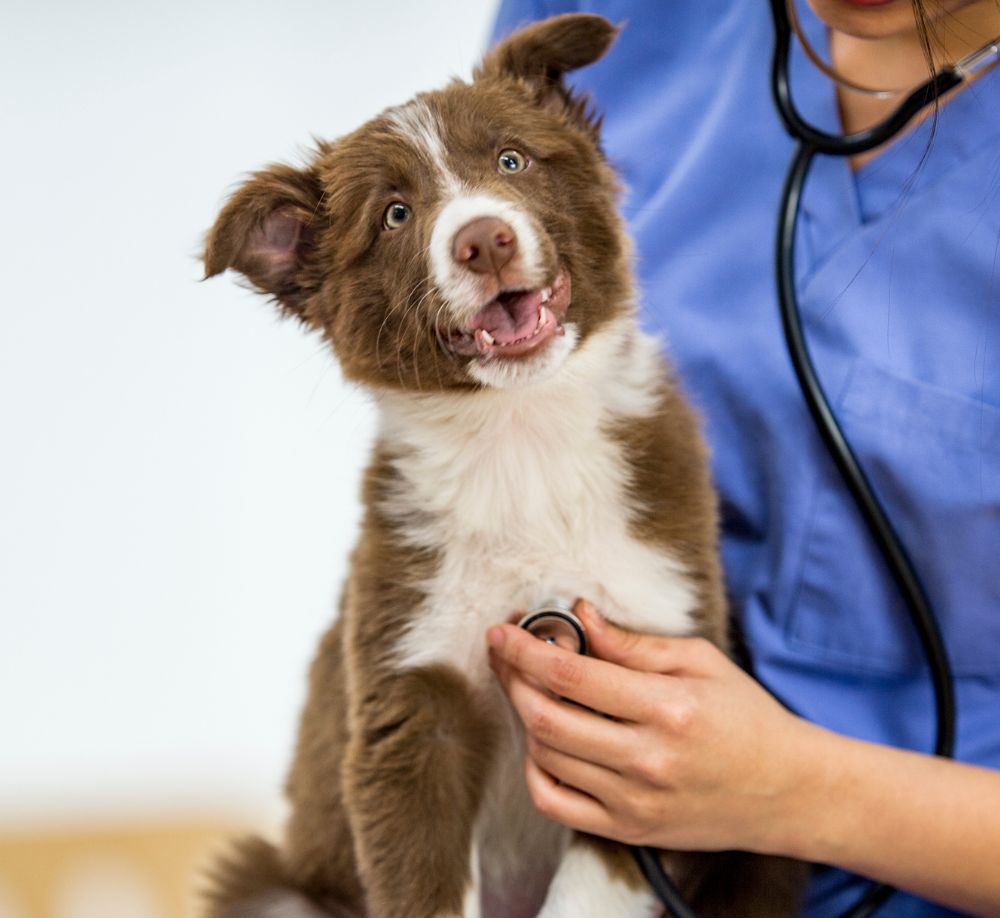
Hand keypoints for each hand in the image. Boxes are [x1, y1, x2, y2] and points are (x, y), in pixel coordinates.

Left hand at [487, 600, 813, 854]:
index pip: (572, 675)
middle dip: (512, 679)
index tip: (500, 631)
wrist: (789, 791)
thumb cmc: (747, 717)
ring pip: (545, 756)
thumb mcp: (700, 661)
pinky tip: (544, 741)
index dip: (524, 649)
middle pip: (546, 718)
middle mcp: (647, 759)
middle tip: (506, 654)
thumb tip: (580, 617)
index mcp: (668, 708)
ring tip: (532, 689)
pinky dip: (535, 769)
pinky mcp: (629, 829)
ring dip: (524, 717)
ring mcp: (635, 801)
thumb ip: (633, 643)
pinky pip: (555, 804)